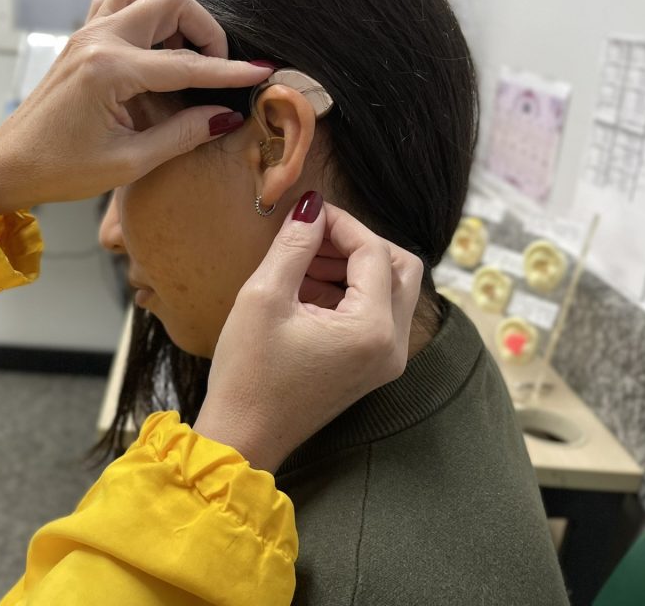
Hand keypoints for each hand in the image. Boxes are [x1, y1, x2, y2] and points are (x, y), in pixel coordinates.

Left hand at [0, 0, 269, 215]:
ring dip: (171, 15)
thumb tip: (225, 116)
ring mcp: (86, 34)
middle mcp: (98, 40)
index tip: (262, 72)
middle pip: (170, 0)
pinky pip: (118, 2)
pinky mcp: (80, 39)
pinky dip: (144, 15)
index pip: (187, 64)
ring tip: (182, 56)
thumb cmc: (60, 171)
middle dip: (204, 30)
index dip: (230, 71)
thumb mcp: (129, 162)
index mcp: (110, 71)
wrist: (8, 165)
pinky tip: (153, 52)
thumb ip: (182, 134)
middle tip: (215, 68)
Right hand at [193, 193, 423, 472]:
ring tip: (302, 262)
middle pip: (401, 268)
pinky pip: (376, 315)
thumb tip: (311, 207)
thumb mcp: (264, 297)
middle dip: (358, 244)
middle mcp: (392, 346)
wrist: (243, 438)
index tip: (307, 212)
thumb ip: (294, 245)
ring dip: (354, 267)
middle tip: (313, 236)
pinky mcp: (371, 368)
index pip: (374, 253)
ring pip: (391, 290)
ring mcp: (385, 361)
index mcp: (373, 329)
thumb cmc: (247, 373)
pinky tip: (306, 290)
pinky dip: (350, 293)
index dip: (342, 224)